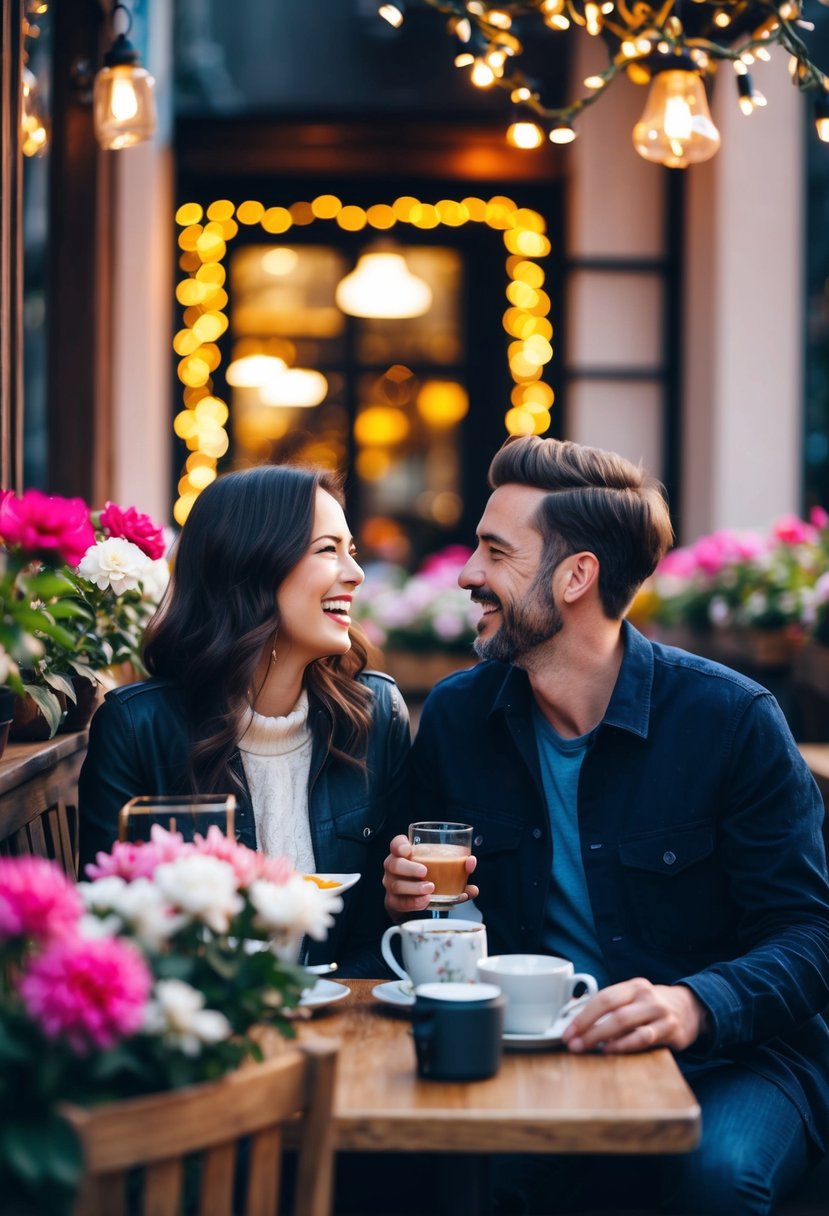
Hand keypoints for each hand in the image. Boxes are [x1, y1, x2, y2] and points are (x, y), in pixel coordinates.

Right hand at [383, 834, 478, 919]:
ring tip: (430, 889)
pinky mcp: (394, 901)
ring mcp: (392, 885)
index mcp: (404, 854)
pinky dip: (414, 903)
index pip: (396, 844)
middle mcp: (394, 867)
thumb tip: (471, 863)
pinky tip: (425, 901)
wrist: (412, 898)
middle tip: (425, 872)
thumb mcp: (439, 867)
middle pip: (394, 864)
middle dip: (409, 868)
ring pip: (396, 885)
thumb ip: (456, 865)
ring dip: (414, 887)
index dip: (399, 846)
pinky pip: (400, 903)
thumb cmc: (428, 876)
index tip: (408, 850)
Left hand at [561, 979, 707, 1054]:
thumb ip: (612, 1007)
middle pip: (611, 1009)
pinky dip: (624, 1044)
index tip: (568, 1032)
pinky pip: (643, 1037)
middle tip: (572, 1043)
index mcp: (633, 986)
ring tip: (586, 1048)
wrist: (691, 1009)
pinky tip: (611, 1050)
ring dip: (601, 1037)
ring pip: (624, 1022)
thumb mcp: (634, 999)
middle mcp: (646, 996)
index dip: (582, 1015)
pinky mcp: (670, 1030)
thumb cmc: (652, 1007)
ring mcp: (659, 1012)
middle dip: (587, 1027)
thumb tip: (577, 1021)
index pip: (603, 997)